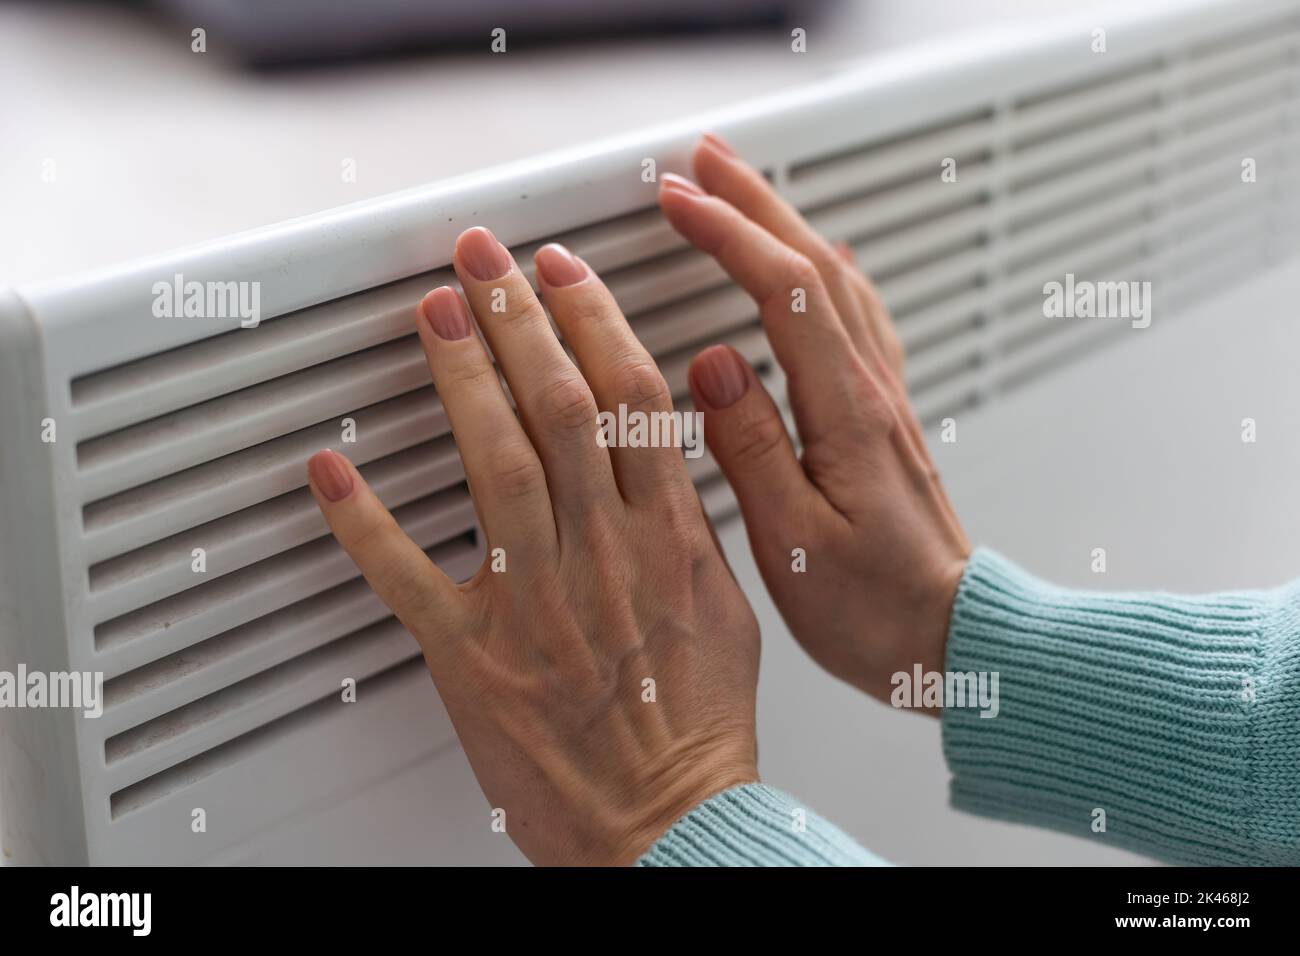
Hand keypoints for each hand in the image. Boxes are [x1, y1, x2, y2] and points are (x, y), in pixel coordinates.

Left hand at [307, 227, 758, 864]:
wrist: (667, 824)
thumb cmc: (695, 728)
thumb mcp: (725, 610)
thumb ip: (689, 528)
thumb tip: (668, 463)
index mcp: (666, 538)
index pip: (628, 396)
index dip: (591, 317)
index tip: (561, 270)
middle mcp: (601, 555)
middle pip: (557, 403)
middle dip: (515, 314)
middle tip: (480, 257)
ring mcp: (535, 600)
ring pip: (493, 460)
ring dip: (459, 377)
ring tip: (433, 314)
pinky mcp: (475, 654)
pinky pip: (407, 576)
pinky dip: (362, 520)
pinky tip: (332, 471)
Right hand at [658, 134, 970, 706]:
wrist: (955, 639)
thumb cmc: (878, 611)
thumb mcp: (794, 543)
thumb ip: (750, 449)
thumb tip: (713, 366)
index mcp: (847, 414)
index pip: (782, 292)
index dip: (728, 234)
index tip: (678, 199)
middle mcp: (872, 393)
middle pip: (814, 265)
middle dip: (756, 201)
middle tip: (704, 161)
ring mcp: (884, 401)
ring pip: (837, 283)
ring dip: (788, 225)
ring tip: (747, 191)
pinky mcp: (884, 420)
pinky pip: (857, 318)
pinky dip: (826, 273)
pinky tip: (821, 268)